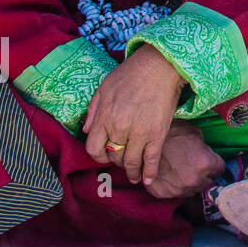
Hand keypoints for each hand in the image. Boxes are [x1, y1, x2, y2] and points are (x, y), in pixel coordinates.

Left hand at [83, 44, 186, 185]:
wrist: (161, 66)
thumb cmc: (131, 73)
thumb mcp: (104, 87)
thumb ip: (93, 110)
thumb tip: (86, 130)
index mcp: (104, 118)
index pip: (93, 149)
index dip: (98, 155)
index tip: (104, 155)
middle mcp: (119, 129)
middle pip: (113, 157)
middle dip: (116, 161)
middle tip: (122, 160)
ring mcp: (139, 133)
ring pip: (131, 162)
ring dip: (131, 172)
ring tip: (134, 176)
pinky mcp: (157, 134)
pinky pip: (152, 159)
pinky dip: (150, 172)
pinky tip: (148, 180)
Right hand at [143, 121, 226, 199]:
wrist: (146, 140)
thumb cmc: (172, 133)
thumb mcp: (195, 133)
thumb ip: (204, 148)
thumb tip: (206, 153)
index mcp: (206, 163)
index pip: (220, 170)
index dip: (216, 164)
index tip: (212, 162)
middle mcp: (195, 180)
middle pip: (208, 183)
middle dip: (205, 175)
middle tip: (196, 167)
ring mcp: (179, 189)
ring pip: (192, 190)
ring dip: (190, 183)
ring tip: (182, 171)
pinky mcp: (164, 193)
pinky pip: (175, 193)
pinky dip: (175, 186)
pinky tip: (171, 176)